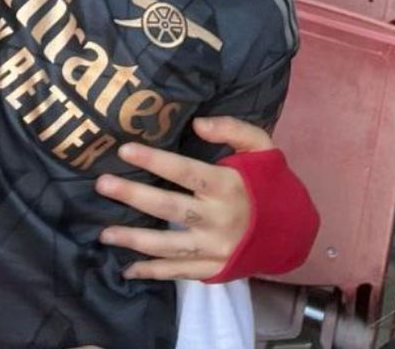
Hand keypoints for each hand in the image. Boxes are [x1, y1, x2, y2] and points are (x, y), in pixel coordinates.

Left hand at [96, 116, 271, 280]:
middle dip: (133, 196)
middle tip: (102, 185)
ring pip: (168, 245)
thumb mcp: (261, 147)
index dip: (154, 160)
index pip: (185, 172)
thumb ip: (232, 129)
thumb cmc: (269, 184)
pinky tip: (128, 269)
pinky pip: (179, 272)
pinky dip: (153, 272)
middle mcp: (218, 219)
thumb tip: (198, 123)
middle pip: (169, 208)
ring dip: (134, 240)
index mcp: (227, 186)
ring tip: (104, 232)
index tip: (125, 150)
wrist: (292, 230)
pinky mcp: (215, 269)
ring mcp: (215, 248)